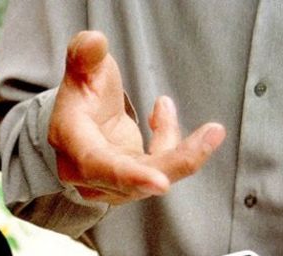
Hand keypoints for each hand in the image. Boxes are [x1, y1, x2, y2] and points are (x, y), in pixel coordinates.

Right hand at [49, 31, 225, 203]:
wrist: (83, 119)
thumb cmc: (83, 94)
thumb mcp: (83, 68)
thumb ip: (86, 54)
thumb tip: (94, 43)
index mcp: (71, 143)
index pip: (97, 165)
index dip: (129, 176)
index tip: (161, 182)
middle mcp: (86, 172)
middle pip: (134, 179)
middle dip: (176, 161)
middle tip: (211, 135)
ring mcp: (109, 183)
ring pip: (155, 176)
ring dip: (177, 144)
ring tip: (172, 110)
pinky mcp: (132, 184)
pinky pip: (164, 169)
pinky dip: (172, 143)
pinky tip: (161, 114)